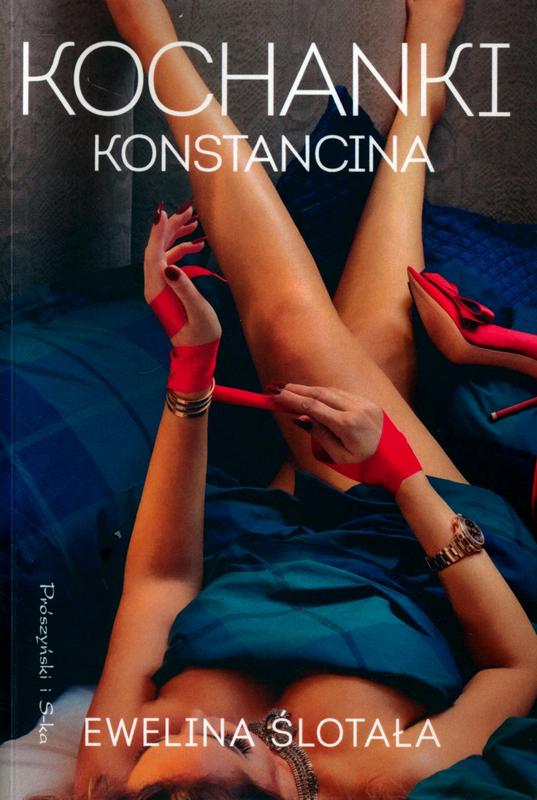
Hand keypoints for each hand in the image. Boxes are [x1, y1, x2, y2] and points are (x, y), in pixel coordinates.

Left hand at [144, 201, 220, 346]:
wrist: (198, 352)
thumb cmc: (200, 335)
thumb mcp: (198, 312)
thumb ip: (185, 289)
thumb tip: (172, 267)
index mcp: (158, 290)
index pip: (153, 254)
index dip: (158, 232)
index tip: (164, 211)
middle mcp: (155, 285)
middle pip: (157, 248)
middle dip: (170, 227)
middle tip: (189, 210)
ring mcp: (161, 286)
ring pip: (164, 253)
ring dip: (177, 235)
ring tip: (195, 221)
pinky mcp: (169, 288)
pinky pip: (171, 262)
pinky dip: (183, 249)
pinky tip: (198, 244)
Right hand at [271, 384, 383, 463]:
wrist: (397, 465)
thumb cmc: (365, 467)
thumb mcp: (338, 457)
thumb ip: (319, 435)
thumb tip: (299, 418)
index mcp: (347, 425)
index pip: (313, 407)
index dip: (291, 400)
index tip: (274, 396)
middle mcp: (356, 409)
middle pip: (320, 394)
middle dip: (296, 390)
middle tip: (275, 388)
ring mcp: (364, 404)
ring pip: (331, 392)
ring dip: (309, 390)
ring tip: (290, 390)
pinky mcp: (369, 403)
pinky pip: (342, 394)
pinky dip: (325, 393)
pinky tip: (313, 394)